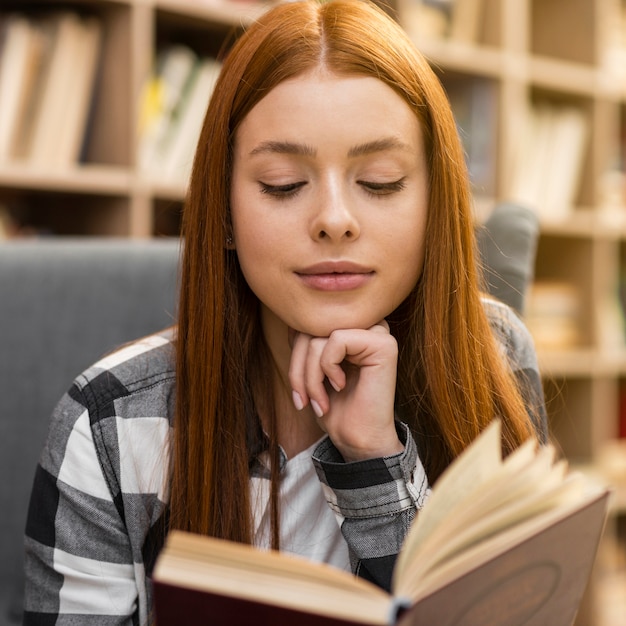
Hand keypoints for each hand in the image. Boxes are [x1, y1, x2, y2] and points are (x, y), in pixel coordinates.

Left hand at [288, 320, 403, 460]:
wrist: (356, 439)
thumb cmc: (335, 409)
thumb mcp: (310, 370)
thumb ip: (306, 343)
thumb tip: (291, 321)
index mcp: (352, 329)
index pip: (309, 323)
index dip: (294, 354)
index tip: (298, 390)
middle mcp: (366, 326)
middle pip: (312, 327)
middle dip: (298, 367)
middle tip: (302, 400)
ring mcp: (377, 333)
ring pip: (321, 335)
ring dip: (310, 374)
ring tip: (318, 401)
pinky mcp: (384, 343)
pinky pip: (337, 339)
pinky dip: (328, 367)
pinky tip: (339, 385)